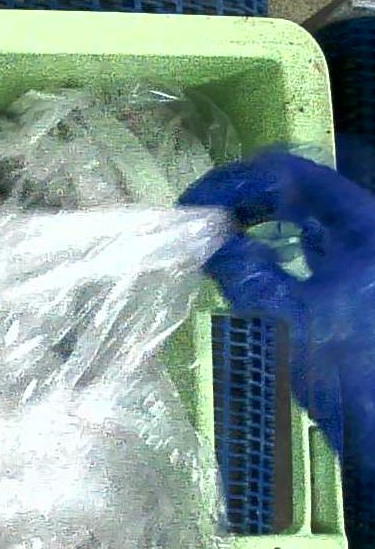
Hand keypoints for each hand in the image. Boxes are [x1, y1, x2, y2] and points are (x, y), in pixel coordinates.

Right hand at [182, 151, 374, 454]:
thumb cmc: (345, 372)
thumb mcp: (283, 319)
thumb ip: (242, 270)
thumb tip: (205, 239)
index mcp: (364, 224)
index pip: (293, 176)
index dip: (236, 182)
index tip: (192, 205)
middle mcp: (371, 228)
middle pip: (303, 190)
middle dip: (245, 198)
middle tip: (197, 220)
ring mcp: (369, 253)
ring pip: (308, 215)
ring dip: (260, 218)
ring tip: (215, 236)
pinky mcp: (363, 277)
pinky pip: (316, 242)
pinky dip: (279, 242)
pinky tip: (249, 258)